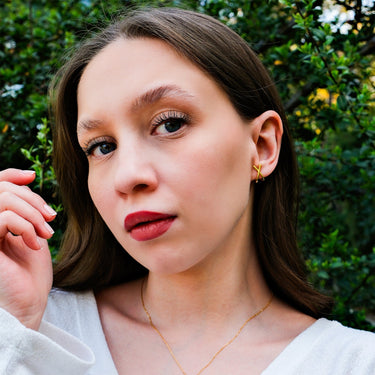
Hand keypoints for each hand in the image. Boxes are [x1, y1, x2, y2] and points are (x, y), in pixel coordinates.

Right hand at [0, 169, 55, 329]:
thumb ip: (25, 209)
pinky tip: (36, 244)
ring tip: (46, 233)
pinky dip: (27, 226)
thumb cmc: (31, 272)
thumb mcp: (32, 232)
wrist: (30, 303)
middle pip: (3, 189)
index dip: (11, 175)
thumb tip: (27, 180)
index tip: (32, 176)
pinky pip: (5, 217)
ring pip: (4, 199)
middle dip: (33, 199)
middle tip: (51, 219)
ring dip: (33, 213)